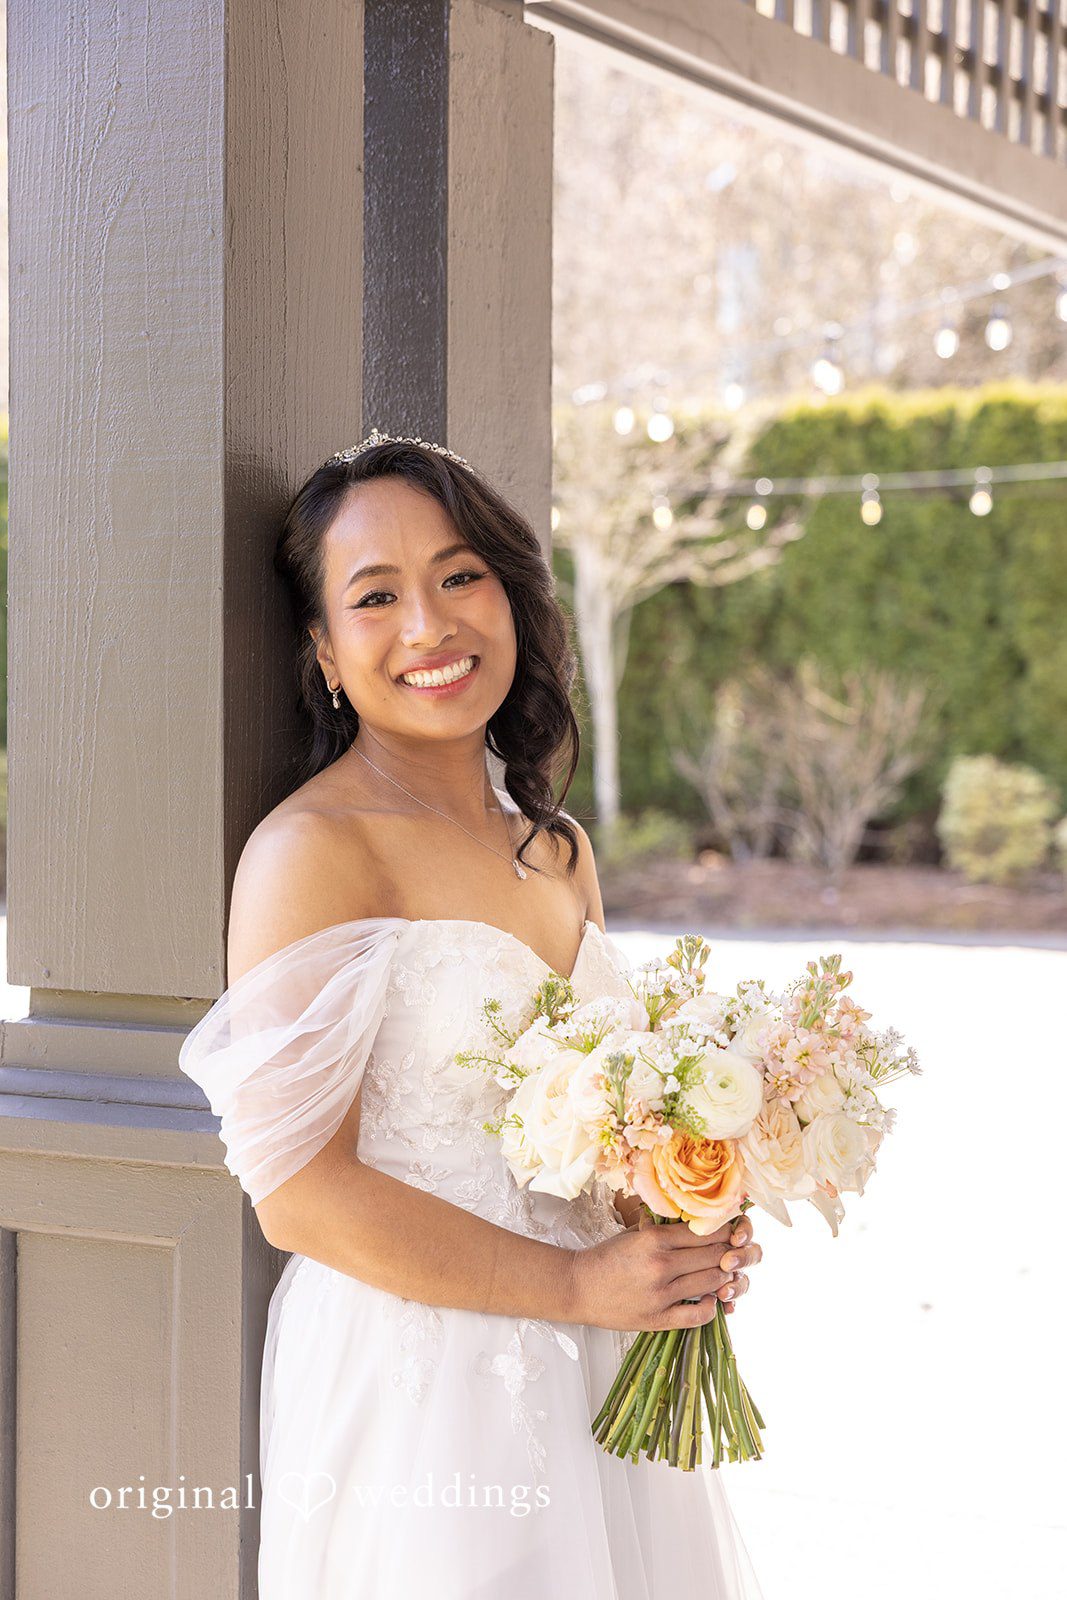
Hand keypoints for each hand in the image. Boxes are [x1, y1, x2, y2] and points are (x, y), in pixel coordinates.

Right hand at [567, 1209, 761, 1331]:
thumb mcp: (636, 1234)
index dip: (726, 1230)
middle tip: (735, 1251)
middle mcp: (661, 1265)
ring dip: (725, 1277)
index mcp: (655, 1240)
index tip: (733, 1229)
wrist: (579, 1287)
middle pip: (715, 1256)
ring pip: (712, 1282)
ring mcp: (661, 1295)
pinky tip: (711, 1298)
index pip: (706, 1231)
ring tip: (725, 1272)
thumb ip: (666, 1229)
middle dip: (731, 1252)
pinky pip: (698, 1315)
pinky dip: (712, 1307)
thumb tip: (701, 1222)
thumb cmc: (608, 1257)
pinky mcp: (658, 1319)